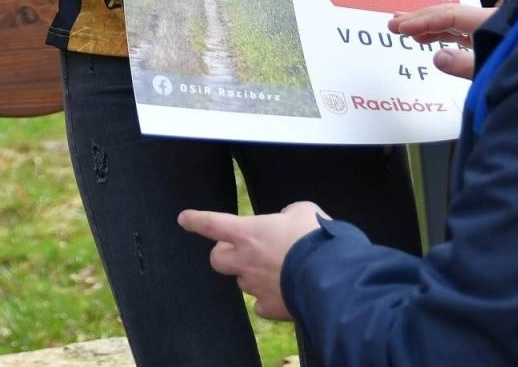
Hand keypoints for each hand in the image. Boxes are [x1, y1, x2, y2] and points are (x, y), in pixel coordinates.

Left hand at [177, 202, 324, 320]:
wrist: (332, 277)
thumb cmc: (316, 238)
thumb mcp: (303, 210)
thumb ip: (287, 215)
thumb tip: (287, 222)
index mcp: (248, 233)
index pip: (212, 224)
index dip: (196, 220)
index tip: (184, 219)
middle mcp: (245, 261)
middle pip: (217, 260)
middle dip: (223, 254)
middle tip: (239, 250)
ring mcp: (256, 286)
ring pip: (242, 282)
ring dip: (252, 275)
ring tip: (276, 269)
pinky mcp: (270, 307)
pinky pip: (261, 304)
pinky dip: (268, 298)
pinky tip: (283, 291)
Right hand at [389, 2, 490, 79]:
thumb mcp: (491, 72)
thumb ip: (465, 65)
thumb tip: (437, 58)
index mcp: (489, 22)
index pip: (450, 16)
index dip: (425, 21)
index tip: (402, 28)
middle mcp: (487, 20)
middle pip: (449, 14)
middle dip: (419, 19)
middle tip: (393, 24)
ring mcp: (487, 28)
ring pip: (452, 22)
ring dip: (426, 25)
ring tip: (402, 29)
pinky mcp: (487, 38)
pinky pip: (458, 31)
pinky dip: (439, 34)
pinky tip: (423, 38)